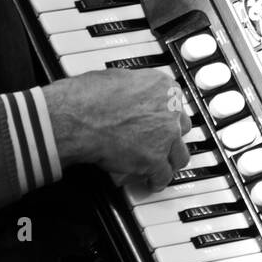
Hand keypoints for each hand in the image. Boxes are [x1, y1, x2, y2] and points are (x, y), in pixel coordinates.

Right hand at [43, 69, 189, 191]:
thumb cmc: (88, 96)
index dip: (166, 116)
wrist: (80, 117)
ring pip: (179, 155)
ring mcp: (165, 137)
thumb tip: (129, 93)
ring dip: (170, 161)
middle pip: (181, 129)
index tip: (161, 122)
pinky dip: (157, 180)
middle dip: (171, 137)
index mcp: (163, 87)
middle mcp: (170, 111)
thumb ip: (134, 89)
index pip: (176, 105)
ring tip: (162, 166)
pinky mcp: (154, 160)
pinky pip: (163, 176)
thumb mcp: (119, 78)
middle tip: (160, 142)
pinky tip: (152, 182)